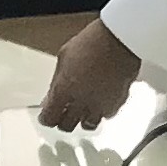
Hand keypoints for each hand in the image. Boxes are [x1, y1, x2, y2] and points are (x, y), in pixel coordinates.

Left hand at [37, 17, 141, 131]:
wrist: (119, 40)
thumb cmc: (92, 42)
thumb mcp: (64, 57)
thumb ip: (57, 81)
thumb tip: (52, 94)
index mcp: (63, 90)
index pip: (49, 117)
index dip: (46, 118)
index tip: (46, 115)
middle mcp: (81, 102)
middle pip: (66, 126)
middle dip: (62, 120)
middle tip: (63, 113)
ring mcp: (100, 104)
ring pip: (88, 125)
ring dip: (82, 119)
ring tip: (82, 110)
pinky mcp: (116, 103)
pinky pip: (106, 115)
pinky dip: (101, 112)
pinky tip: (99, 102)